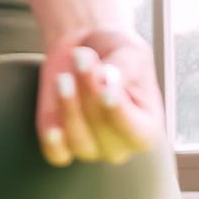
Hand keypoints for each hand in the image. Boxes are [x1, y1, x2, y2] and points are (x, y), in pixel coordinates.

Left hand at [36, 26, 164, 167]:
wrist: (86, 44)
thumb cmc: (116, 50)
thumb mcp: (130, 52)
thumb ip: (121, 71)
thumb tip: (109, 90)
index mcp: (147, 128)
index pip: (138, 134)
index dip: (119, 111)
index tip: (105, 80)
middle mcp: (121, 144)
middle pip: (104, 133)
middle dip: (90, 93)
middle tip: (82, 60)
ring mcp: (93, 148)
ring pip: (79, 141)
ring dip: (69, 106)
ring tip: (64, 76)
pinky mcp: (64, 145)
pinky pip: (57, 154)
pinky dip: (54, 142)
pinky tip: (52, 128)